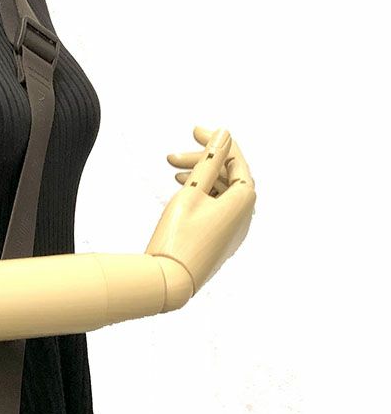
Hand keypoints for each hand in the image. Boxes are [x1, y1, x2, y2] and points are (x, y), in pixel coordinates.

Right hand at [145, 125, 256, 295]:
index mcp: (244, 201)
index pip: (235, 160)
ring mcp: (233, 231)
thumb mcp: (192, 192)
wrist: (168, 282)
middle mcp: (245, 216)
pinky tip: (183, 192)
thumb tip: (224, 135)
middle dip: (201, 162)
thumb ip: (209, 162)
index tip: (194, 131)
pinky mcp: (220, 242)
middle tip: (171, 157)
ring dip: (199, 178)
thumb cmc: (178, 237)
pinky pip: (216, 209)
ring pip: (220, 193)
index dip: (215, 143)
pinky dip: (201, 196)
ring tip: (173, 171)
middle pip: (227, 177)